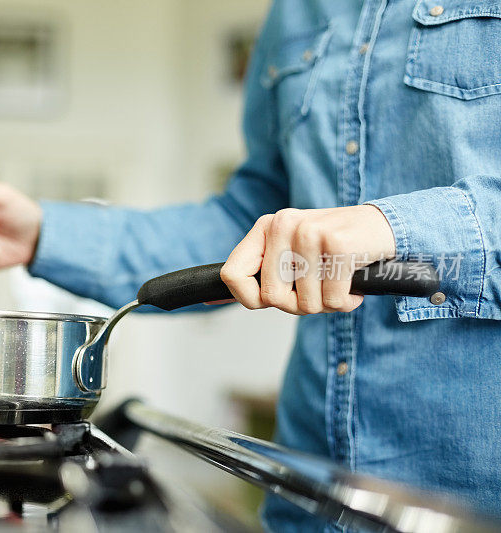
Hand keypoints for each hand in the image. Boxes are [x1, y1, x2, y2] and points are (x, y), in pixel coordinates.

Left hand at [220, 205, 394, 314]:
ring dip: (326, 304)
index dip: (248, 298)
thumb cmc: (332, 250)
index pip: (232, 275)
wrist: (384, 228)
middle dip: (298, 305)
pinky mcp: (338, 244)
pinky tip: (354, 284)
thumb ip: (256, 275)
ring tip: (338, 282)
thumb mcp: (288, 255)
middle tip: (318, 290)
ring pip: (305, 303)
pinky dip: (346, 302)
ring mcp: (309, 232)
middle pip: (271, 297)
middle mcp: (284, 225)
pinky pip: (332, 301)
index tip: (271, 299)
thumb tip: (210, 300)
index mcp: (266, 227)